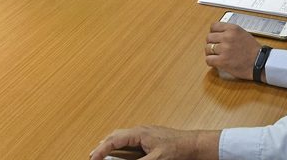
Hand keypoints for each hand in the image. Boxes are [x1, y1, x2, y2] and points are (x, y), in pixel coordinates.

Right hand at [90, 126, 215, 159]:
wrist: (193, 144)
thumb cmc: (178, 149)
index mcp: (139, 133)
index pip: (113, 140)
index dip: (101, 150)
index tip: (93, 158)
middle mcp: (140, 131)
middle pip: (115, 136)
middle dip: (103, 146)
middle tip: (94, 156)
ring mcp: (145, 133)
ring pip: (122, 137)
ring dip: (111, 145)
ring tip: (103, 154)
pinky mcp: (150, 138)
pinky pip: (130, 140)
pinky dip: (121, 146)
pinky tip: (121, 153)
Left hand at [204, 22, 259, 79]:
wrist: (260, 62)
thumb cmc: (253, 50)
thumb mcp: (243, 33)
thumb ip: (230, 32)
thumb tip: (218, 33)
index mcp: (233, 29)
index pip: (214, 26)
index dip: (213, 32)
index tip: (215, 37)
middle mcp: (227, 37)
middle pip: (209, 37)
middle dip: (211, 43)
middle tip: (216, 48)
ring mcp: (224, 49)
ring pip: (207, 49)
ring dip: (210, 53)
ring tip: (217, 55)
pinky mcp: (223, 61)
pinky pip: (208, 60)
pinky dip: (211, 62)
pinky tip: (216, 62)